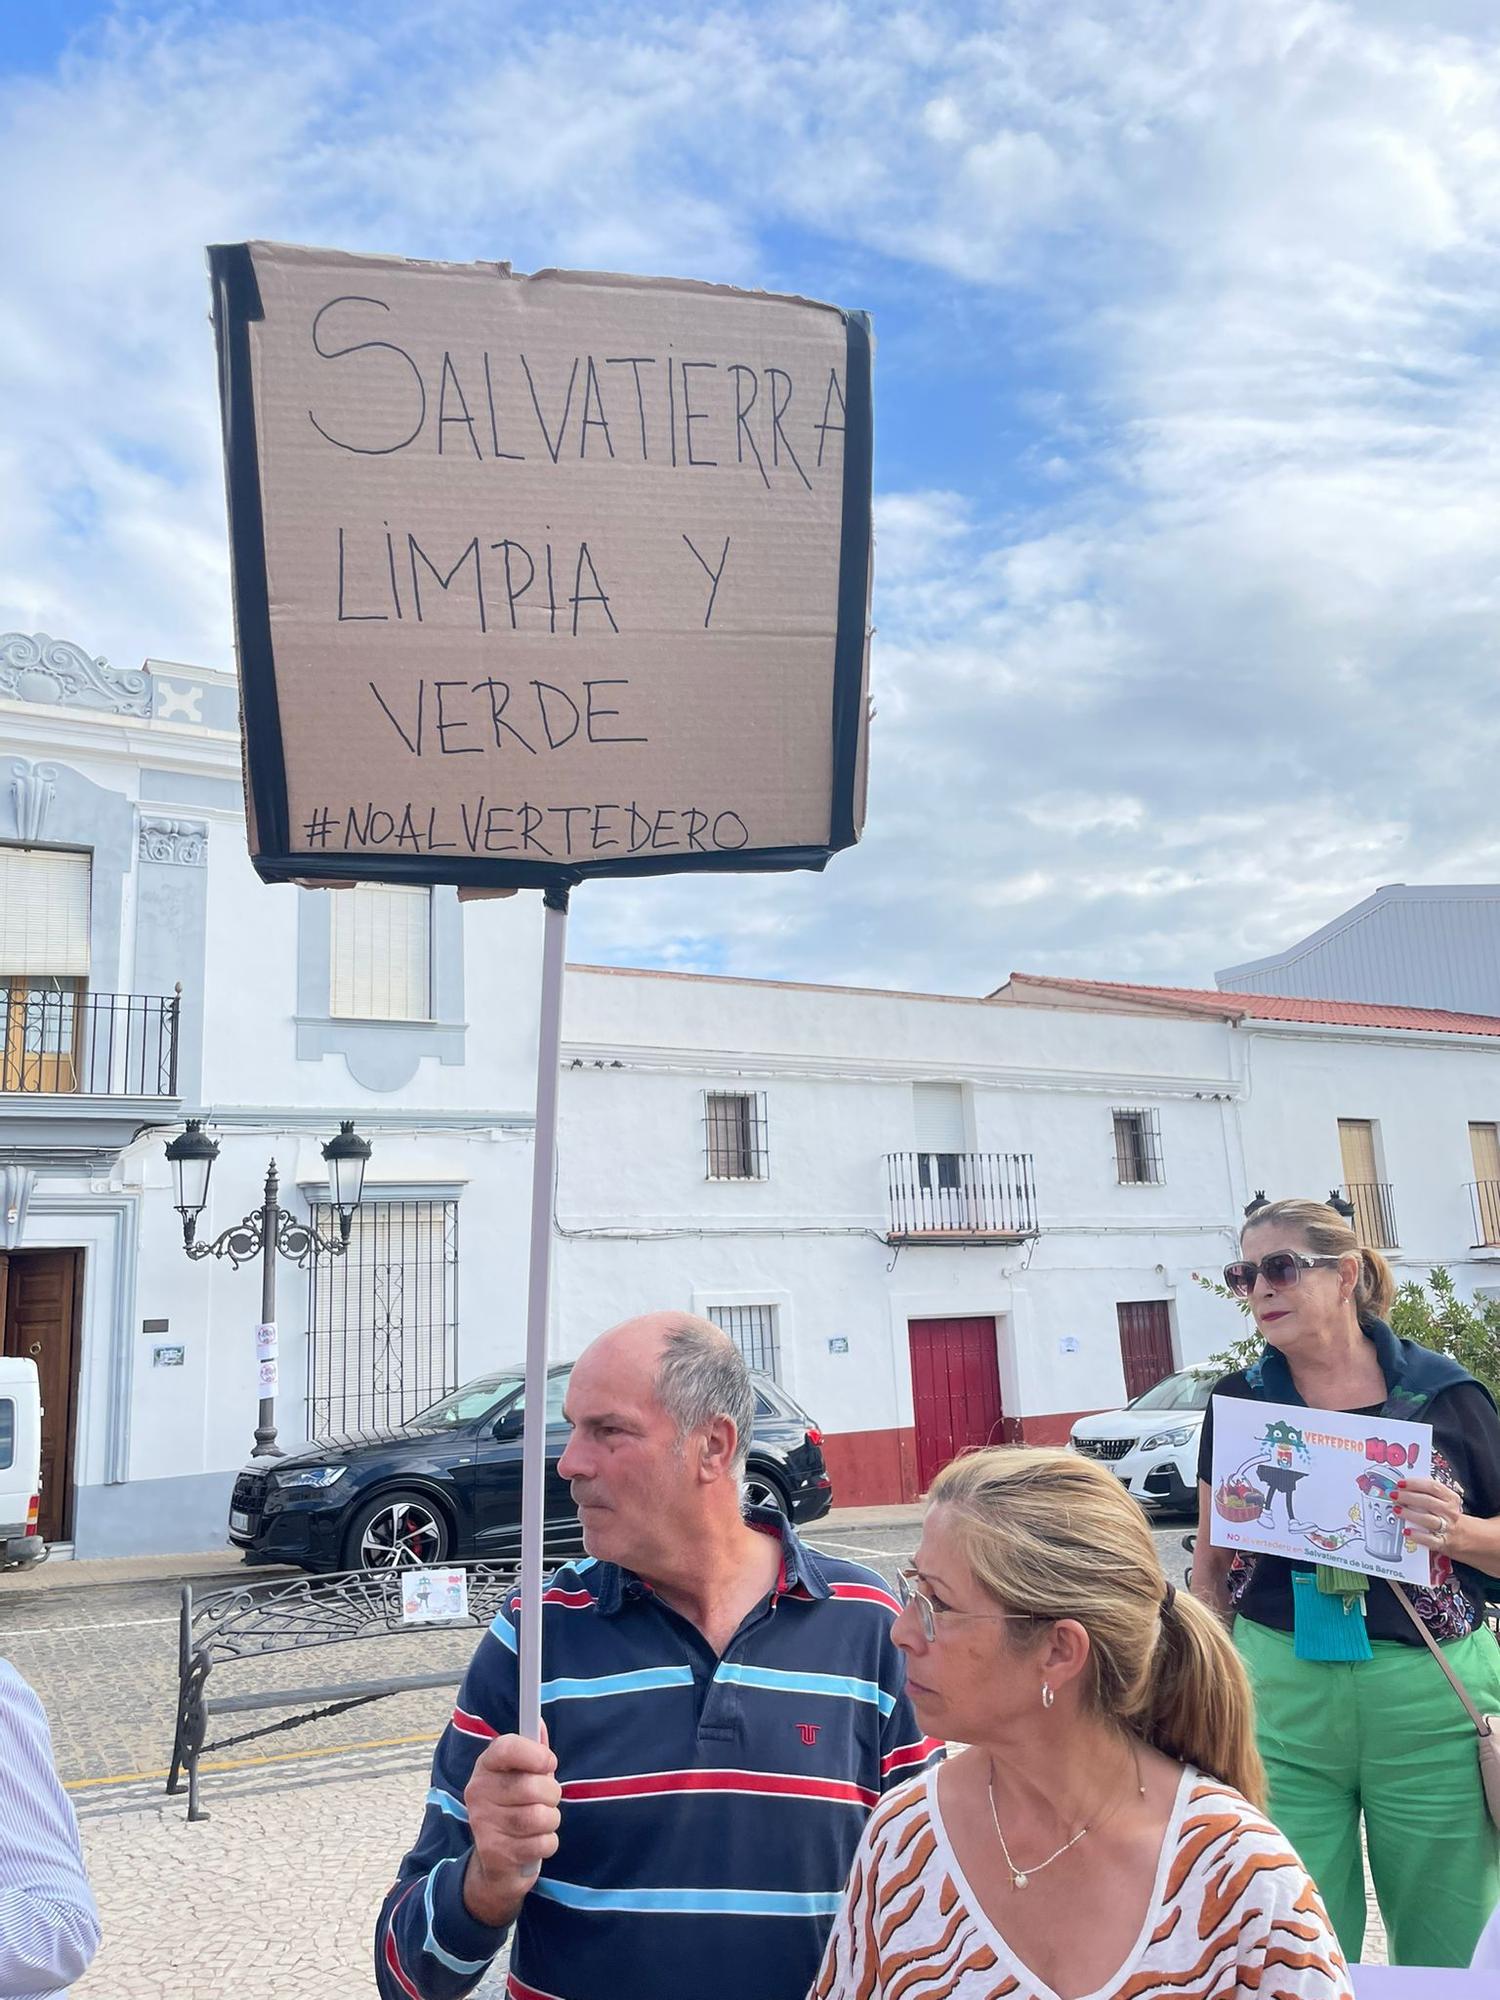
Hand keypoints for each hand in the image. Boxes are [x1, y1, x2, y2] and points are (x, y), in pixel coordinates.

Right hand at [461, 1724, 561, 1927]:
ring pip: (540, 1816)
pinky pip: (542, 1843)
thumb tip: (539, 1723)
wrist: (495, 1864)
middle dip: (551, 1794)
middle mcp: (478, 1791)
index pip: (507, 1747)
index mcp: (486, 1766)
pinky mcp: (495, 1853)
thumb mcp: (520, 1777)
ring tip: (541, 1821)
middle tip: (546, 1800)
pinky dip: (548, 1843)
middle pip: (533, 1786)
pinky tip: (535, 1842)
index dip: (535, 1753)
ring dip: (551, 1820)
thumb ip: (532, 1752)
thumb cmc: (514, 1808)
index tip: (549, 1762)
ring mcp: (483, 1823)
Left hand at [1395, 1477, 1465, 1556]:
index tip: (1400, 1483)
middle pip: (1428, 1501)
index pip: (1433, 1487)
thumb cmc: (1452, 1518)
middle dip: (1408, 1497)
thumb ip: (1430, 1495)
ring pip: (1428, 1519)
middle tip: (1394, 1495)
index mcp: (1451, 1499)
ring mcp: (1448, 1528)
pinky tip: (1406, 1531)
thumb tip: (1405, 1487)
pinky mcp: (1444, 1543)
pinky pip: (1429, 1539)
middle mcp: (1450, 1512)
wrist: (1474, 1539)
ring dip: (1410, 1514)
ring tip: (1397, 1510)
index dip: (1415, 1483)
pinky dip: (1417, 1535)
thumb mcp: (1447, 1503)